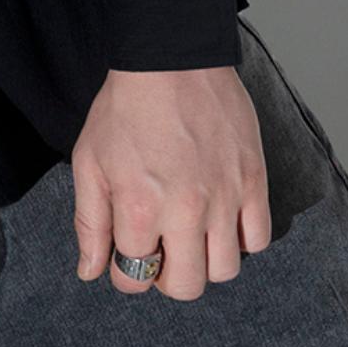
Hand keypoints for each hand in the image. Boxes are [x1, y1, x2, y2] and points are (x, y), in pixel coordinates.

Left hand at [71, 64, 271, 297]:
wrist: (169, 59)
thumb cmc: (124, 107)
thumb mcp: (89, 161)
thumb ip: (90, 223)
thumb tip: (90, 272)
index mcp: (139, 207)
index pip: (135, 277)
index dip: (126, 273)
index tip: (128, 256)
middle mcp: (186, 211)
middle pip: (185, 287)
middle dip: (165, 277)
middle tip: (160, 250)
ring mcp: (225, 198)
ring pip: (225, 271)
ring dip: (204, 262)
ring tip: (190, 235)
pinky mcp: (253, 181)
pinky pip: (258, 240)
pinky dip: (240, 240)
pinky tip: (220, 219)